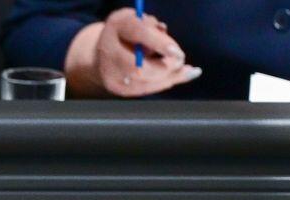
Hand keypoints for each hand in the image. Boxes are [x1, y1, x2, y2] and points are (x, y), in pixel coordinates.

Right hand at [64, 8, 199, 97]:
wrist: (102, 52)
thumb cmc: (127, 33)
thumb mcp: (141, 20)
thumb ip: (155, 28)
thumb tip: (171, 48)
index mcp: (117, 26)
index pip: (138, 33)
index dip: (159, 43)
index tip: (177, 52)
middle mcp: (109, 51)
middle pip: (139, 68)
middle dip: (166, 67)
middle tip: (181, 61)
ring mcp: (110, 73)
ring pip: (144, 82)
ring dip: (169, 77)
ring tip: (187, 72)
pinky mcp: (117, 88)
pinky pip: (144, 89)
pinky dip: (163, 84)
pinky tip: (177, 78)